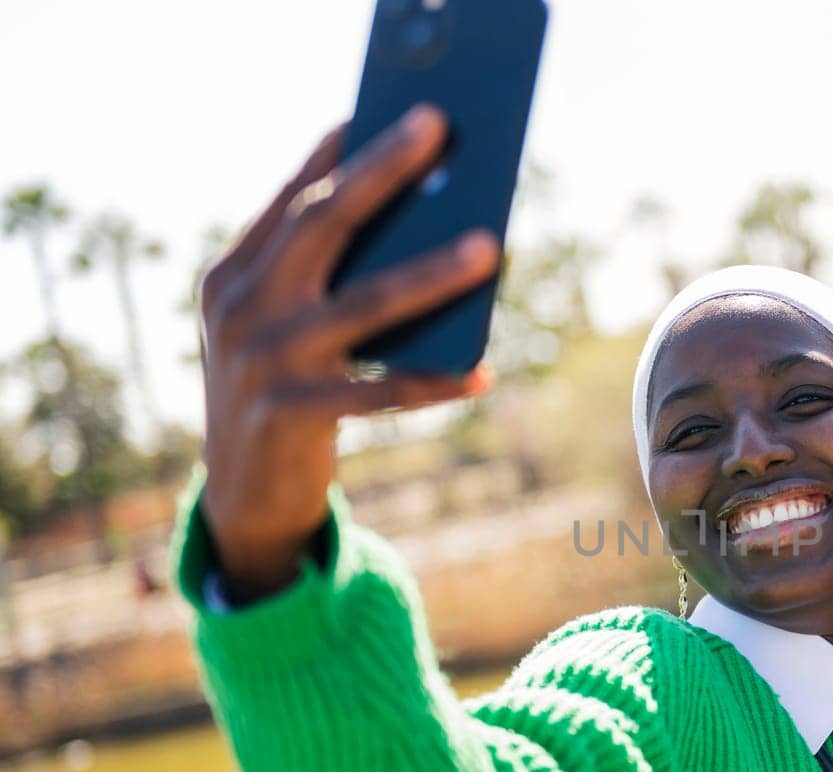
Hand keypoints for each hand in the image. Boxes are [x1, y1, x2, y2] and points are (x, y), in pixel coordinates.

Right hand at [198, 105, 500, 599]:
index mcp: (234, 272)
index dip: (341, 150)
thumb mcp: (282, 325)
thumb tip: (422, 224)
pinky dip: (434, 382)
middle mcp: (241, 305)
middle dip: (382, 170)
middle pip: (322, 222)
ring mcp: (263, 358)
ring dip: (431, 273)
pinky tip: (482, 374)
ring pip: (364, 304)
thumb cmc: (284, 388)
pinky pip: (380, 392)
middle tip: (435, 130)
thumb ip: (324, 277)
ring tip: (488, 248)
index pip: (292, 194)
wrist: (243, 493)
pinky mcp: (291, 412)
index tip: (389, 107)